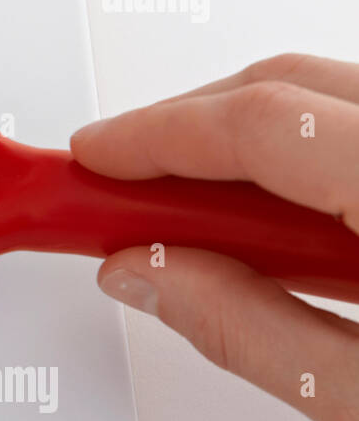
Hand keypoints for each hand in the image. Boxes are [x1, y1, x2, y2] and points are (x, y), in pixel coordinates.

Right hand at [71, 53, 358, 420]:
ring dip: (250, 144)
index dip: (155, 136)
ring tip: (197, 218)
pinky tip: (288, 222)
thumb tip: (149, 275)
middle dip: (187, 126)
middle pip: (292, 87)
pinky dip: (308, 157)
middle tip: (119, 187)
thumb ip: (255, 333)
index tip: (90, 162)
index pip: (261, 123)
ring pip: (330, 98)